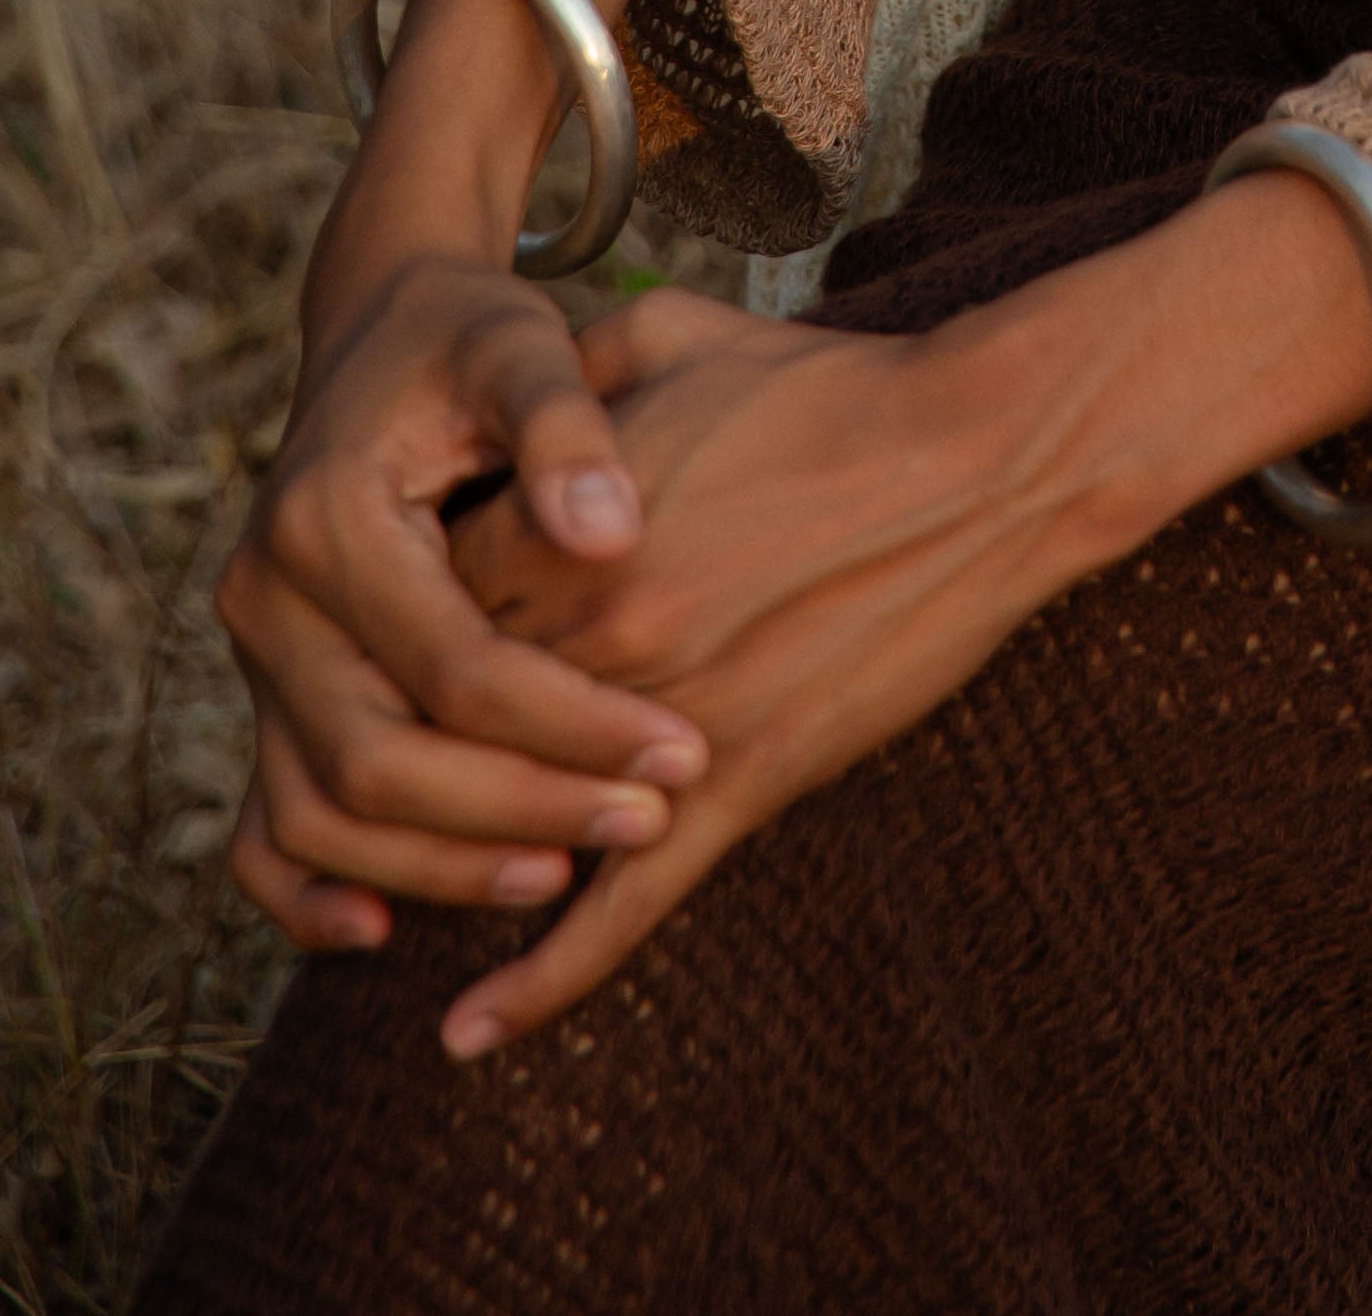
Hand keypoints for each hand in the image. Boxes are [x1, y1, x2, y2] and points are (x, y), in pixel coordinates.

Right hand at [216, 244, 713, 955]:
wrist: (383, 329)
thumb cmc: (469, 340)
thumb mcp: (521, 346)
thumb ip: (566, 427)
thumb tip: (615, 533)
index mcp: (327, 515)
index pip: (457, 666)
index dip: (573, 722)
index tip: (685, 751)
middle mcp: (266, 598)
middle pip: (382, 760)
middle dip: (522, 808)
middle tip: (647, 822)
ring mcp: (256, 658)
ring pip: (322, 813)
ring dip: (439, 867)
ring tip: (563, 880)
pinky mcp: (266, 696)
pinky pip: (264, 827)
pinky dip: (310, 894)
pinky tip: (387, 936)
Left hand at [429, 291, 1083, 1048]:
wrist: (978, 456)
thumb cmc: (830, 387)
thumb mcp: (675, 336)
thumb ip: (568, 370)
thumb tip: (505, 397)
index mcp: (564, 529)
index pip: (414, 615)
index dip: (401, 630)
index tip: (406, 632)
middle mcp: (595, 635)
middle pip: (446, 727)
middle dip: (415, 748)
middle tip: (403, 753)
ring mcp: (665, 725)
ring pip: (514, 821)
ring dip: (456, 857)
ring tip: (394, 894)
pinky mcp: (742, 785)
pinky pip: (622, 909)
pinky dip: (541, 980)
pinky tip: (468, 1034)